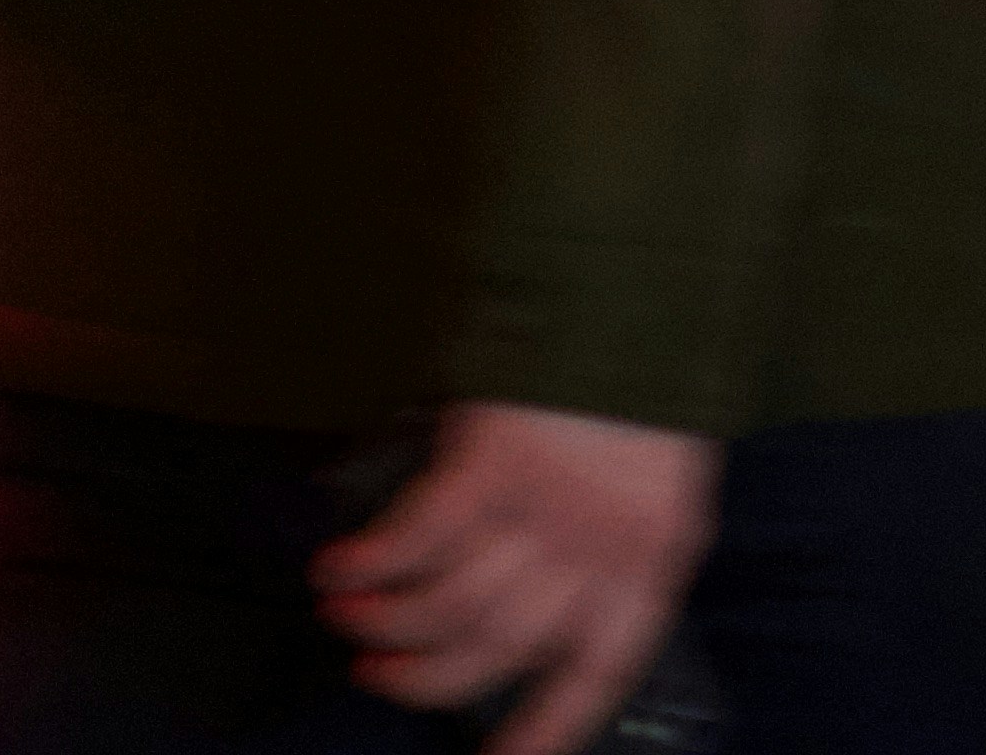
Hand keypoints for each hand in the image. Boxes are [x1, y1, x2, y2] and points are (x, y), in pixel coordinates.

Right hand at [320, 400, 712, 753]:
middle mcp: (599, 550)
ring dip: (383, 621)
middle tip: (374, 670)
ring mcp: (547, 507)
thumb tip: (500, 590)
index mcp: (648, 564)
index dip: (543, 733)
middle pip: (495, 651)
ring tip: (343, 614)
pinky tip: (337, 565)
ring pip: (450, 606)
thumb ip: (588, 538)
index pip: (594, 677)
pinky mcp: (498, 457)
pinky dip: (371, 561)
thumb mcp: (641, 471)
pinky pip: (421, 536)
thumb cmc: (637, 377)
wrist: (647, 276)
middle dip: (421, 677)